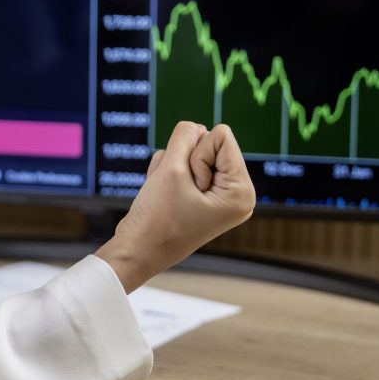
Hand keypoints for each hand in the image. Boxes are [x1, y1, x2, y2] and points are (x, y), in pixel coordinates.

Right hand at [96, 122, 255, 292]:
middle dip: (186, 161)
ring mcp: (217, 195)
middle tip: (178, 193)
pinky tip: (163, 197)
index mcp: (241, 191)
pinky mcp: (199, 196)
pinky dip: (167, 175)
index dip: (196, 154)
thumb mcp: (172, 168)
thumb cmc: (157, 218)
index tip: (190, 185)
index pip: (221, 136)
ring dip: (173, 168)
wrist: (137, 251)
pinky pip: (183, 166)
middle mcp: (235, 193)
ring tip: (169, 196)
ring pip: (191, 153)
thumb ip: (185, 136)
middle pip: (209, 143)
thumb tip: (194, 128)